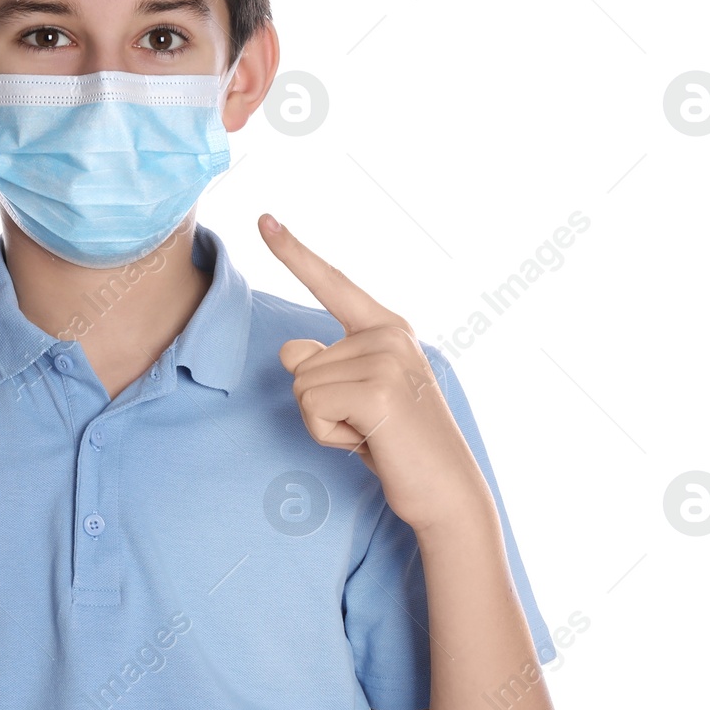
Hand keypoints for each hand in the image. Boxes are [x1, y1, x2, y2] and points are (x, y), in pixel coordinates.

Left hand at [259, 213, 494, 535]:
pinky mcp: (378, 390)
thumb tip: (293, 350)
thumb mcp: (356, 395)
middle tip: (368, 425)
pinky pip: (311, 408)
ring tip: (372, 433)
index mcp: (386, 327)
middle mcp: (388, 334)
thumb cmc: (397, 444)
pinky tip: (369, 442)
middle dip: (320, 405)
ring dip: (325, 423)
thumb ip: (325, 365)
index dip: (293, 252)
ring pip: (301, 387)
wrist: (447, 491)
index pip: (331, 283)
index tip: (263, 218)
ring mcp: (385, 358)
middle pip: (300, 362)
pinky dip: (328, 435)